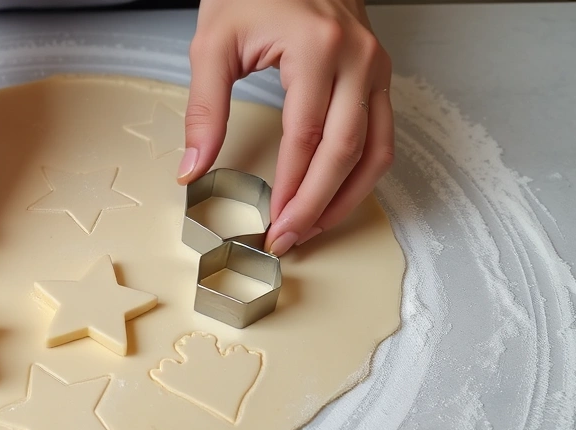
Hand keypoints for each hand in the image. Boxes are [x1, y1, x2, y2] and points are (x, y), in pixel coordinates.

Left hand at [180, 0, 393, 256]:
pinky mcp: (378, 73)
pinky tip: (335, 195)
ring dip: (347, 197)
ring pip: (375, 149)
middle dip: (317, 204)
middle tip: (290, 238)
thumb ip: (204, 110)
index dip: (291, 189)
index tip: (272, 224)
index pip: (306, 137)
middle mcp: (357, 59)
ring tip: (314, 228)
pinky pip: (381, 134)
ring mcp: (375, 65)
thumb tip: (193, 167)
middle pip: (345, 151)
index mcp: (316, 49)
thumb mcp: (213, 44)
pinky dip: (362, 172)